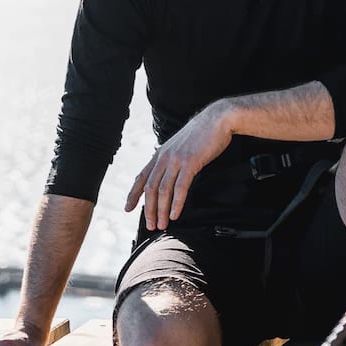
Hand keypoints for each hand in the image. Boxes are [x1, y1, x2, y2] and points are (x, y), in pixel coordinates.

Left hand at [127, 101, 236, 230]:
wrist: (217, 120)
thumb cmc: (201, 135)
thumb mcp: (179, 147)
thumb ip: (171, 161)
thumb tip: (168, 176)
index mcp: (160, 154)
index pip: (141, 177)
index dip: (133, 194)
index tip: (127, 208)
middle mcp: (164, 157)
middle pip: (150, 188)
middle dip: (149, 209)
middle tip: (151, 225)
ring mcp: (176, 160)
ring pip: (163, 190)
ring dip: (161, 210)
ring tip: (162, 224)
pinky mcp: (190, 162)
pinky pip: (180, 187)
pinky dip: (176, 203)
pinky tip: (176, 214)